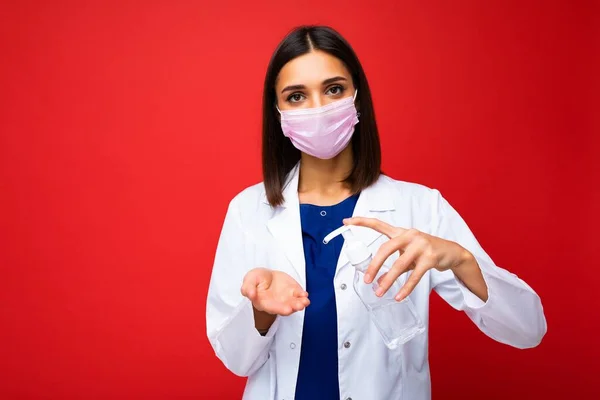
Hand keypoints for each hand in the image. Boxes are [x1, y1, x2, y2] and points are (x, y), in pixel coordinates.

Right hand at [241, 268, 309, 315]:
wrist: (266, 275)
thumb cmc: (256, 279)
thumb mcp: (249, 280)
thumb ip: (248, 288)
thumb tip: (250, 294)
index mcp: (264, 303)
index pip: (271, 308)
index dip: (279, 309)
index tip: (287, 309)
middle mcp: (277, 304)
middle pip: (285, 308)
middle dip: (292, 307)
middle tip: (299, 306)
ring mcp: (286, 299)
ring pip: (294, 304)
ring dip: (300, 303)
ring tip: (305, 301)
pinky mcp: (293, 292)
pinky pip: (299, 295)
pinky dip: (302, 296)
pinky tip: (304, 295)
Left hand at [343, 217, 472, 301]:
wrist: (451, 252)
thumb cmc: (424, 251)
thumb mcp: (407, 255)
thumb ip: (392, 266)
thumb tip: (378, 282)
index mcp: (400, 232)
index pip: (378, 224)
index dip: (361, 222)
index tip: (346, 221)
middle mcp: (409, 235)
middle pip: (386, 248)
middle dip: (375, 265)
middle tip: (367, 280)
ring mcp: (421, 245)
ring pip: (399, 264)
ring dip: (388, 280)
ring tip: (380, 292)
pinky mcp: (430, 257)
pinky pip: (415, 275)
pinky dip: (406, 287)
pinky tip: (399, 296)